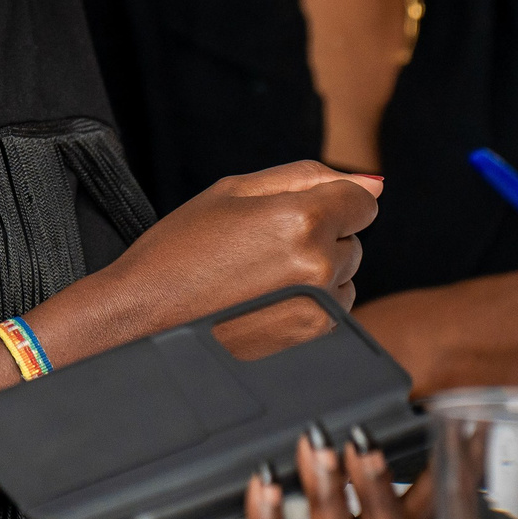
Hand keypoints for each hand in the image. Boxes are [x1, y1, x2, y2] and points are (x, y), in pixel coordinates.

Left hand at [40, 428, 426, 518]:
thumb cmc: (176, 510)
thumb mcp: (246, 462)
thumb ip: (298, 439)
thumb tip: (333, 376)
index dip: (446, 485)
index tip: (460, 430)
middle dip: (393, 506)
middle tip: (365, 442)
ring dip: (335, 510)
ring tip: (317, 450)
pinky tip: (262, 482)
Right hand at [97, 161, 382, 335]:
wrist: (143, 316)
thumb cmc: (179, 252)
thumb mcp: (231, 192)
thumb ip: (306, 177)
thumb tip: (373, 183)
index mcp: (301, 220)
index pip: (362, 201)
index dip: (328, 202)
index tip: (293, 214)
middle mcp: (319, 266)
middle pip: (352, 239)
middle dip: (319, 238)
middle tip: (259, 248)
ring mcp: (320, 310)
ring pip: (346, 277)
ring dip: (317, 274)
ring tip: (258, 280)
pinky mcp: (314, 341)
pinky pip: (335, 313)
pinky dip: (309, 306)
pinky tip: (264, 305)